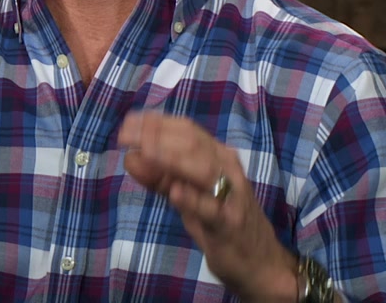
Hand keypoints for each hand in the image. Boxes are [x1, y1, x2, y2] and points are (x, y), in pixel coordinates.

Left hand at [117, 109, 298, 302]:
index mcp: (217, 156)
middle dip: (156, 136)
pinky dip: (193, 199)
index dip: (155, 123)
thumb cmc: (219, 220)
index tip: (127, 122)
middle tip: (126, 136)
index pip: (187, 130)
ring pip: (203, 169)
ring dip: (171, 158)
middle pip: (192, 143)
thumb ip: (161, 177)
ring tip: (145, 152)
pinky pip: (212, 209)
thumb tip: (130, 155)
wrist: (260, 261)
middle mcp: (227, 169)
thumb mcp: (187, 195)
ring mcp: (232, 196)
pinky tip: (175, 193)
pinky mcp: (230, 225)